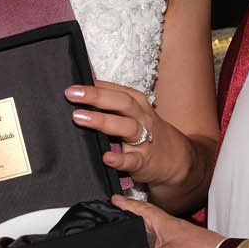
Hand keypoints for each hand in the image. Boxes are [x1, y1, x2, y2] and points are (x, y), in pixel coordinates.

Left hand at [66, 81, 192, 186]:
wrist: (176, 160)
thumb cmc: (146, 131)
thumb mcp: (134, 112)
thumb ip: (111, 101)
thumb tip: (82, 90)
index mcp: (137, 103)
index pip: (116, 90)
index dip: (94, 86)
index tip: (72, 85)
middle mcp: (141, 118)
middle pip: (121, 103)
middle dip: (96, 97)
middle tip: (72, 94)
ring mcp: (143, 140)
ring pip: (126, 127)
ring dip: (103, 121)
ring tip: (80, 118)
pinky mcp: (143, 162)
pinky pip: (131, 160)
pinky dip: (119, 159)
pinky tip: (106, 157)